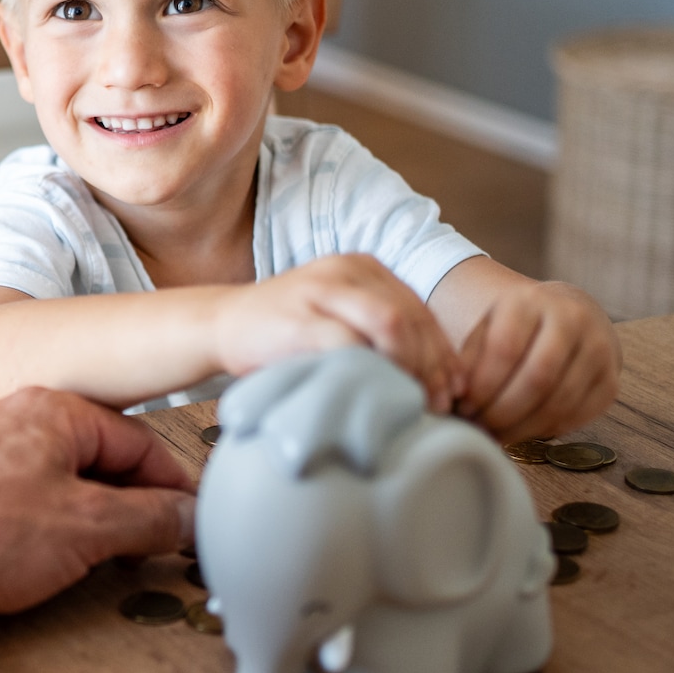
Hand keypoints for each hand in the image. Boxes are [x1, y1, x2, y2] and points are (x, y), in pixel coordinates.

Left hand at [0, 389, 195, 634]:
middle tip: (154, 548)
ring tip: (107, 561)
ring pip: (61, 484)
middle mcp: (16, 420)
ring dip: (91, 522)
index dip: (173, 488)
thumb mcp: (87, 528)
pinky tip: (51, 564)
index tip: (192, 524)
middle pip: (100, 460)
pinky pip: (25, 504)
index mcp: (53, 411)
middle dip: (132, 507)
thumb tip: (188, 518)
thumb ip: (149, 520)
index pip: (139, 442)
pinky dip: (50, 531)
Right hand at [214, 254, 463, 412]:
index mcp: (362, 266)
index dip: (443, 354)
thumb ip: (380, 330)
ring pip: (390, 324)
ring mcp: (320, 290)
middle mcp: (345, 269)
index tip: (451, 392)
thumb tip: (439, 377)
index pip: (419, 310)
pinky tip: (374, 398)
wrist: (222, 324)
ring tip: (411, 402)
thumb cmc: (287, 332)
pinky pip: (351, 345)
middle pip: (410, 317)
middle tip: (435, 405)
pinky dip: (371, 374)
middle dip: (431, 367)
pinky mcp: (299, 318)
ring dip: (409, 368)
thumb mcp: (340, 316)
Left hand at [455, 279, 618, 439]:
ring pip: (559, 401)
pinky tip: (524, 431)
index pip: (506, 349)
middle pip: (537, 378)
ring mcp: (598, 349)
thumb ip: (469, 359)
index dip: (482, 386)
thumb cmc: (518, 328)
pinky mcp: (610, 380)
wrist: (571, 315)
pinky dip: (546, 430)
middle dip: (502, 412)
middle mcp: (571, 320)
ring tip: (497, 434)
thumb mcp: (488, 329)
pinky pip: (578, 415)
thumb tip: (455, 397)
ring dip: (522, 427)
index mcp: (530, 301)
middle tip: (480, 428)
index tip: (464, 408)